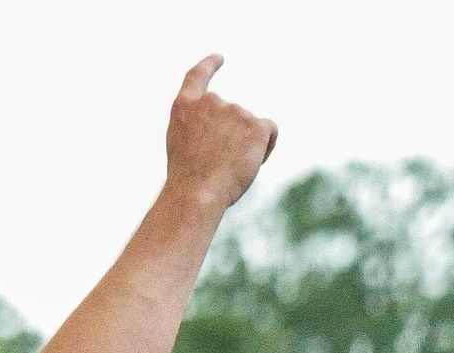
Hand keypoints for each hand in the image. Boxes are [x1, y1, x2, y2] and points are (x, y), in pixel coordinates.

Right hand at [165, 55, 276, 211]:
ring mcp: (234, 110)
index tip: (219, 58)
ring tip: (226, 169)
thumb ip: (201, 131)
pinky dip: (264, 148)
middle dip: (229, 138)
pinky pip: (269, 132)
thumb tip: (231, 133)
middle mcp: (210, 102)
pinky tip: (250, 162)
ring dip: (243, 148)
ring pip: (249, 128)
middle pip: (230, 115)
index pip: (197, 77)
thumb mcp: (183, 148)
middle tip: (215, 165)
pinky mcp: (256, 124)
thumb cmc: (188, 181)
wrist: (196, 192)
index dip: (209, 66)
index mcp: (184, 108)